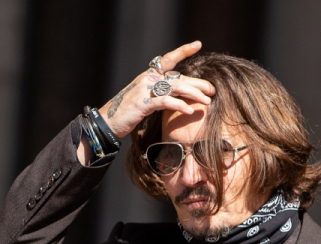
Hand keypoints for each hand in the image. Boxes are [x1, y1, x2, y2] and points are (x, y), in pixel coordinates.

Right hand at [97, 41, 214, 138]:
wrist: (108, 122)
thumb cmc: (129, 112)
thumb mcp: (146, 99)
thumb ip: (160, 93)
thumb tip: (179, 95)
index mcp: (149, 75)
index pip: (168, 59)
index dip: (183, 51)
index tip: (198, 45)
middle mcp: (147, 78)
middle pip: (178, 77)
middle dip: (197, 83)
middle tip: (212, 90)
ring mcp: (144, 90)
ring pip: (175, 87)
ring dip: (194, 94)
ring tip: (207, 101)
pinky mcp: (143, 103)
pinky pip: (165, 101)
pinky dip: (179, 105)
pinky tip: (190, 111)